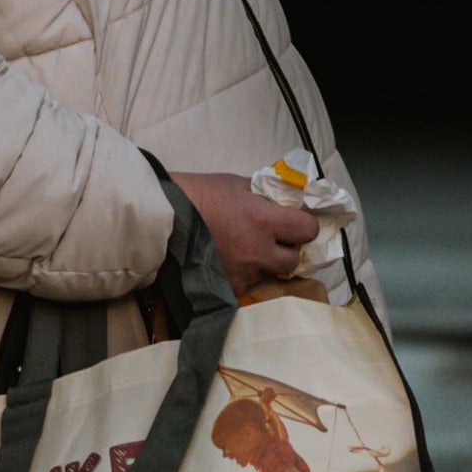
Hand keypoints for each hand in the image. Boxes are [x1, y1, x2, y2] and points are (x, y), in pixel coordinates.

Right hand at [183, 166, 321, 299]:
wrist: (164, 216)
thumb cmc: (200, 193)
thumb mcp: (238, 185)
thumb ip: (266, 196)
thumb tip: (287, 201)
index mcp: (264, 221)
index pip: (308, 230)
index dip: (304, 226)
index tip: (296, 223)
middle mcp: (258, 251)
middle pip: (292, 261)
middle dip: (286, 250)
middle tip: (273, 240)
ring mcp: (242, 273)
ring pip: (268, 275)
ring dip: (263, 264)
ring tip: (244, 251)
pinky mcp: (226, 287)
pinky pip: (246, 284)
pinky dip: (242, 275)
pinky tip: (228, 261)